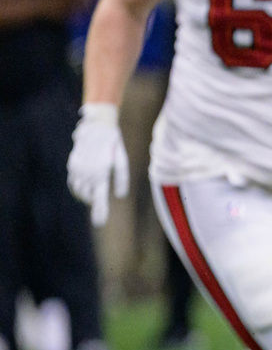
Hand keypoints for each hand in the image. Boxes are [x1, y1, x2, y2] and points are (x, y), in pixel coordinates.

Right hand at [67, 104, 128, 226]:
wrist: (98, 126)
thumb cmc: (114, 145)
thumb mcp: (122, 162)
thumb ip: (121, 179)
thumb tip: (120, 196)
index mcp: (102, 174)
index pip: (99, 199)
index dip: (99, 212)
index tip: (99, 223)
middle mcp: (88, 173)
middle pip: (86, 197)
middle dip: (92, 202)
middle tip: (99, 204)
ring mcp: (78, 168)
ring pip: (77, 190)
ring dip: (84, 195)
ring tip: (92, 195)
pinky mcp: (72, 163)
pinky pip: (73, 180)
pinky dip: (77, 186)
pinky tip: (85, 185)